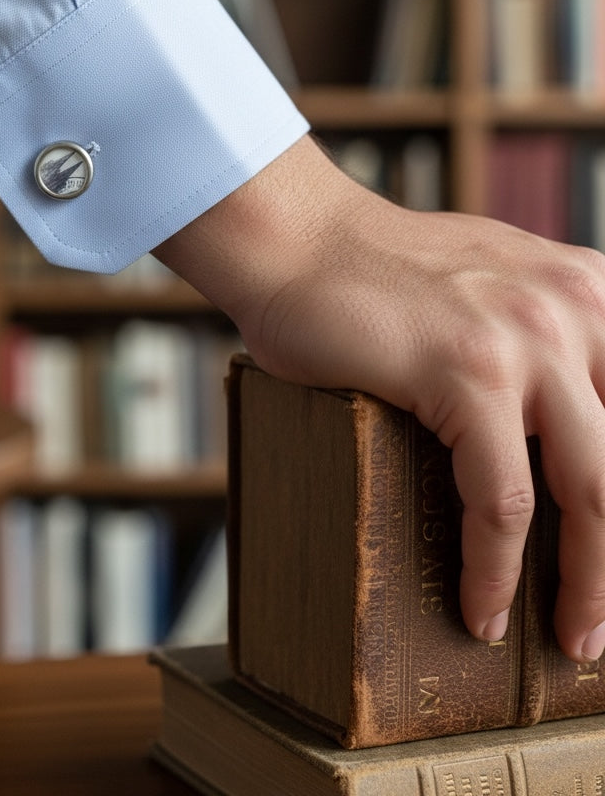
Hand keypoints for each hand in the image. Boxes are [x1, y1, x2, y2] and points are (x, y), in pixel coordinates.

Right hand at [155, 133, 604, 662]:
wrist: (298, 239)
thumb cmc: (377, 272)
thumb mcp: (493, 285)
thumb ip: (546, 336)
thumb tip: (568, 436)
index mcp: (591, 290)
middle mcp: (575, 308)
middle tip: (601, 620)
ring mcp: (525, 338)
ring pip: (593, 492)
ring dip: (588, 584)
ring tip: (571, 633)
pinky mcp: (466, 370)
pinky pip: (500, 500)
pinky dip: (494, 569)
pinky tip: (481, 607)